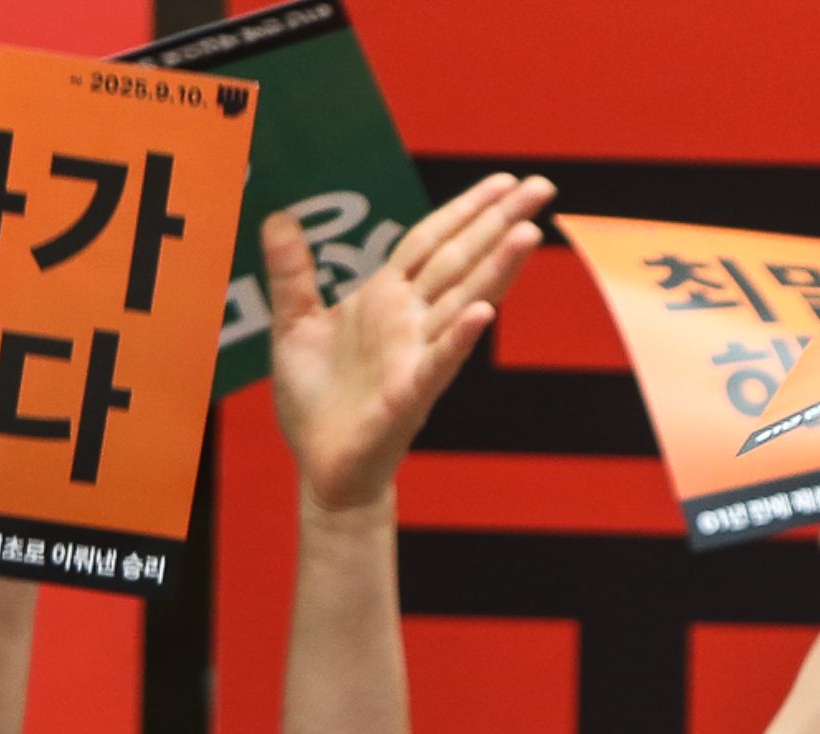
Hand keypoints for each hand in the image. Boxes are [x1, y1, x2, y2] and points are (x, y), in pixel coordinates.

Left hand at [271, 172, 547, 515]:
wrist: (321, 467)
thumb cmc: (317, 402)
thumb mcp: (294, 325)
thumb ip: (292, 273)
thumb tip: (278, 217)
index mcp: (386, 298)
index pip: (432, 240)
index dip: (466, 208)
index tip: (504, 181)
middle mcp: (410, 320)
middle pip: (460, 259)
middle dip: (499, 221)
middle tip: (542, 185)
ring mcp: (415, 355)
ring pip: (462, 301)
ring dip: (496, 268)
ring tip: (528, 232)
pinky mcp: (409, 394)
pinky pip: (439, 361)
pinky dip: (460, 337)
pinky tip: (483, 315)